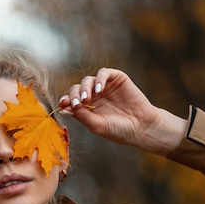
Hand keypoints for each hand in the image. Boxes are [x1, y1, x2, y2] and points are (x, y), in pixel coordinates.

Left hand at [59, 68, 186, 155]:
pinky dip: (99, 79)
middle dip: (75, 95)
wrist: (141, 127)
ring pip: (88, 80)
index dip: (66, 100)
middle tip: (78, 104)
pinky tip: (99, 90)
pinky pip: (104, 73)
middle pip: (77, 89)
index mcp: (87, 108)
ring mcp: (105, 87)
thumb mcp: (96, 125)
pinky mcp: (116, 78)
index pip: (72, 100)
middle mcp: (94, 96)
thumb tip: (63, 109)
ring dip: (85, 88)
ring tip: (88, 99)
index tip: (63, 104)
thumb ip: (81, 116)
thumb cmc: (118, 130)